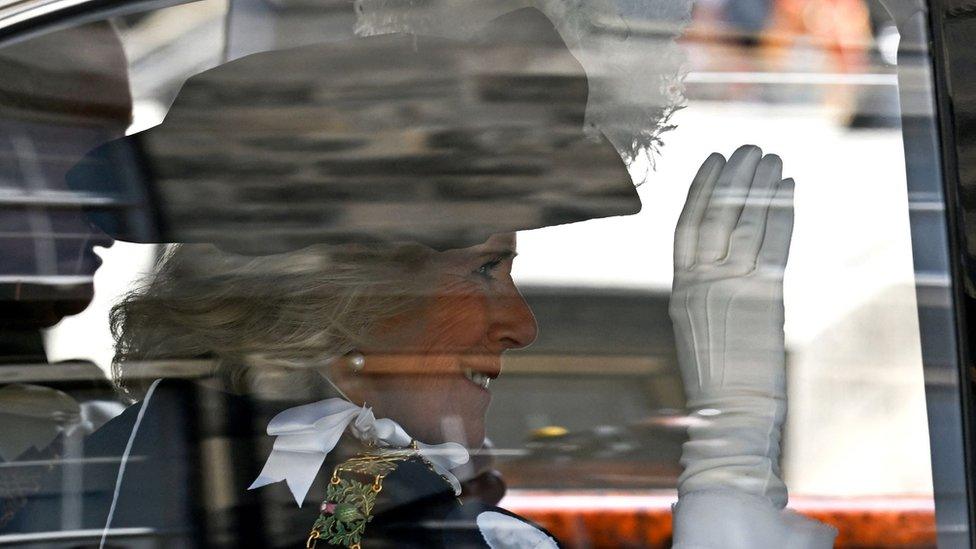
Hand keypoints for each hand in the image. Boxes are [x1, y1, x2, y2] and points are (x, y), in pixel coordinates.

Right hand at [670, 144, 793, 504]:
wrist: (728, 413)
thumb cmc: (715, 374)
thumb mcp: (696, 325)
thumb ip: (706, 288)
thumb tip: (724, 252)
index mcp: (681, 289)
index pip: (686, 226)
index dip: (699, 189)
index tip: (712, 160)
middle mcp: (702, 284)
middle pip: (716, 216)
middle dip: (733, 178)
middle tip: (748, 148)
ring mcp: (731, 290)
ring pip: (745, 224)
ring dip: (760, 188)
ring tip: (772, 160)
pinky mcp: (761, 300)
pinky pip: (773, 246)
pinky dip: (782, 214)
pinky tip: (788, 190)